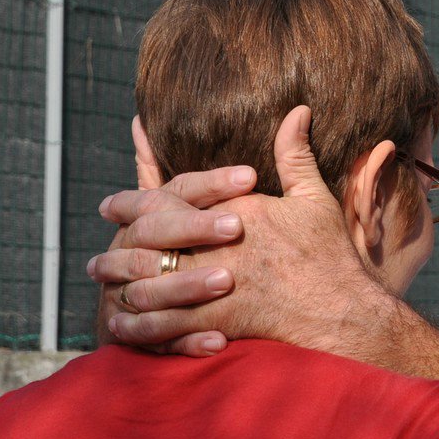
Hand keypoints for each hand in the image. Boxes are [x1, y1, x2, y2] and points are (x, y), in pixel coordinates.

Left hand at [88, 106, 393, 358]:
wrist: (344, 311)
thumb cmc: (330, 256)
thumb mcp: (314, 199)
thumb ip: (295, 155)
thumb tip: (297, 109)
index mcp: (235, 212)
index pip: (170, 199)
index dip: (133, 203)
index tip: (109, 205)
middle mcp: (219, 246)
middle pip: (151, 244)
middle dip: (118, 252)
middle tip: (95, 262)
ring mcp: (217, 286)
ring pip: (153, 286)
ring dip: (124, 290)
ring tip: (105, 295)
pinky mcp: (219, 321)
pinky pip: (168, 325)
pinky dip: (142, 328)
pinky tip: (125, 328)